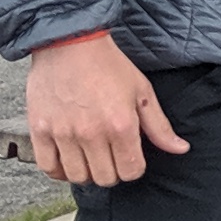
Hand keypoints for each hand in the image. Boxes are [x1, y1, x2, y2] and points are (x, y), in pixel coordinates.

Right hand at [26, 34, 187, 187]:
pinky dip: (58, 169)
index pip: (131, 172)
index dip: (134, 168)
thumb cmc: (108, 65)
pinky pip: (48, 167)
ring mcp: (63, 133)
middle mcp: (91, 133)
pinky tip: (67, 158)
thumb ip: (159, 126)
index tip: (130, 157)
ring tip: (89, 157)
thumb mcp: (142, 91)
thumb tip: (180, 149)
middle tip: (110, 156)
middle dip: (112, 172)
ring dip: (87, 172)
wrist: (69, 42)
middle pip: (105, 178)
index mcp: (121, 125)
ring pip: (77, 176)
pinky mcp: (40, 129)